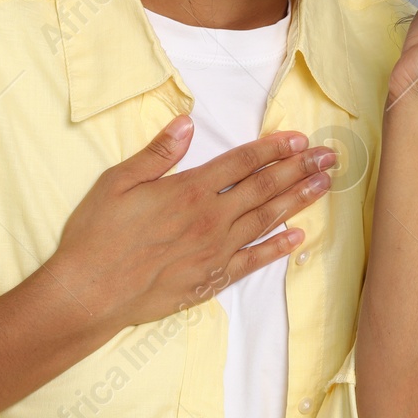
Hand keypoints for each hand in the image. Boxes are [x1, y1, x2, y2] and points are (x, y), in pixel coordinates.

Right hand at [42, 114, 338, 334]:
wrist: (87, 293)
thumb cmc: (97, 235)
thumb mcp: (118, 182)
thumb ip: (157, 153)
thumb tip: (187, 123)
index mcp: (189, 190)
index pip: (242, 162)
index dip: (274, 149)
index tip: (300, 139)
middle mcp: (211, 218)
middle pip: (264, 187)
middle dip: (300, 169)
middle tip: (330, 157)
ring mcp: (215, 251)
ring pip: (267, 220)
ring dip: (299, 200)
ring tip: (325, 185)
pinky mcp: (211, 279)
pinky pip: (254, 261)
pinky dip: (278, 248)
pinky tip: (298, 236)